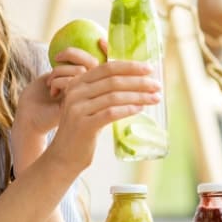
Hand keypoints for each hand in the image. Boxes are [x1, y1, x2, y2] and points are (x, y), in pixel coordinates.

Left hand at [15, 46, 101, 137]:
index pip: (106, 63)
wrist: (32, 121)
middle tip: (57, 57)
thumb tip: (84, 48)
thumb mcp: (54, 79)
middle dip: (73, 54)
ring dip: (60, 70)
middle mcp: (92, 92)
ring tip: (50, 83)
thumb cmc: (41, 97)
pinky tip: (52, 90)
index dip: (107, 50)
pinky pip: (71, 83)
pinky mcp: (77, 108)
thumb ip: (69, 68)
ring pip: (80, 71)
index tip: (101, 41)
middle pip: (94, 63)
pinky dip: (58, 81)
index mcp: (90, 84)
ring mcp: (87, 101)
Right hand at [47, 58, 160, 173]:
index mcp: (77, 83)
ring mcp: (78, 108)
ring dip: (139, 96)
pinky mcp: (84, 125)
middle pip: (112, 81)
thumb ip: (102, 91)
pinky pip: (111, 113)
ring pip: (114, 96)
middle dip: (138, 81)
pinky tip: (140, 109)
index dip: (129, 66)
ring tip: (155, 98)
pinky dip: (128, 109)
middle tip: (157, 85)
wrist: (64, 155)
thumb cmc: (82, 129)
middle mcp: (75, 92)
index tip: (149, 68)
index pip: (106, 68)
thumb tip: (136, 80)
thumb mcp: (88, 105)